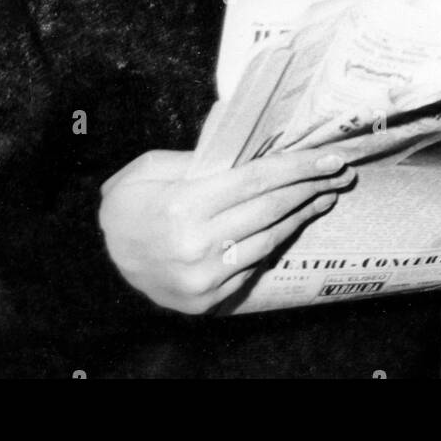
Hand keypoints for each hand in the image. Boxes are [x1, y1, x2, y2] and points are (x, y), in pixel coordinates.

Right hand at [98, 148, 354, 314]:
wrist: (99, 258)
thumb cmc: (129, 202)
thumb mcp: (153, 168)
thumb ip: (201, 157)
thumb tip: (253, 141)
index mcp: (184, 205)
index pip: (257, 180)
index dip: (298, 166)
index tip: (330, 157)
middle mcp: (197, 245)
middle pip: (271, 209)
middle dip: (312, 187)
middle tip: (341, 172)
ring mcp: (204, 277)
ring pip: (269, 239)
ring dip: (302, 215)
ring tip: (325, 195)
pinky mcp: (207, 299)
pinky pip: (252, 265)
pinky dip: (275, 241)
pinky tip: (291, 223)